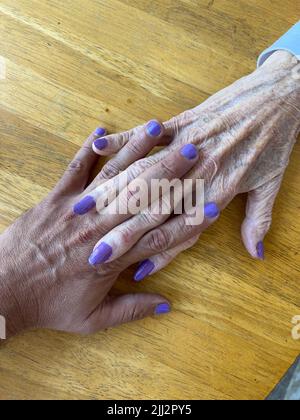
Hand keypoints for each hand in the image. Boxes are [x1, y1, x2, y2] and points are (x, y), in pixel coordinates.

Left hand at [0, 128, 198, 336]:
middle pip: (143, 197)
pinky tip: (101, 131)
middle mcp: (101, 228)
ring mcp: (78, 210)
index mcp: (113, 258)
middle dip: (170, 172)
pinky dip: (88, 150)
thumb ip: (131, 310)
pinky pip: (74, 169)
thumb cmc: (49, 306)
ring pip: (113, 176)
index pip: (160, 236)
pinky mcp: (56, 199)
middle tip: (193, 151)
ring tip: (157, 129)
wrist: (3, 290)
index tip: (211, 203)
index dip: (189, 220)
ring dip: (137, 151)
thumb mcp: (92, 319)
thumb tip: (166, 305)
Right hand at [81, 51, 299, 280]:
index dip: (160, 253)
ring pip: (144, 173)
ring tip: (84, 210)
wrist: (280, 97)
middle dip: (123, 231)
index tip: (136, 271)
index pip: (183, 229)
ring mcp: (188, 143)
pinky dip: (123, 140)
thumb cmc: (275, 142)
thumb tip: (255, 255)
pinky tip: (98, 147)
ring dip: (112, 192)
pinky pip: (149, 134)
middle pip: (155, 206)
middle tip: (94, 251)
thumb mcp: (271, 185)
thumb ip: (258, 222)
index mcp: (221, 189)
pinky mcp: (183, 120)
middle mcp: (199, 171)